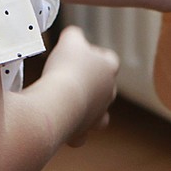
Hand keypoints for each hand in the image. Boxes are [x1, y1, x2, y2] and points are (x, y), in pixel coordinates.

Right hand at [44, 24, 118, 145]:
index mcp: (109, 69)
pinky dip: (73, 133)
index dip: (97, 56)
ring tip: (70, 104)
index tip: (81, 54)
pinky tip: (62, 127)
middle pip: (105, 87)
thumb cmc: (67, 68)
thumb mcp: (70, 40)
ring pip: (99, 115)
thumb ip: (74, 35)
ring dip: (87, 110)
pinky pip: (81, 136)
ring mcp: (98, 115)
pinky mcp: (83, 132)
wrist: (60, 102)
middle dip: (90, 84)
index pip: (110, 60)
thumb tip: (73, 35)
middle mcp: (108, 93)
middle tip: (69, 77)